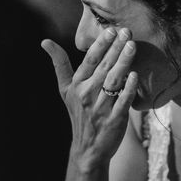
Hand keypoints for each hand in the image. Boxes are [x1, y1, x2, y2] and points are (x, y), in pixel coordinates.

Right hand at [41, 28, 137, 172]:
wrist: (88, 149)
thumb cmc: (78, 113)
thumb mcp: (65, 90)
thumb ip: (59, 64)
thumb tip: (45, 41)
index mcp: (77, 85)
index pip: (89, 61)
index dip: (100, 45)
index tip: (110, 30)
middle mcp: (87, 95)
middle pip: (103, 67)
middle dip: (115, 48)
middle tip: (127, 31)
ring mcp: (101, 108)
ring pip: (114, 81)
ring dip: (123, 62)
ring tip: (132, 46)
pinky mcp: (114, 120)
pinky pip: (123, 101)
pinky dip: (129, 88)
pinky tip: (135, 75)